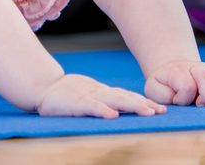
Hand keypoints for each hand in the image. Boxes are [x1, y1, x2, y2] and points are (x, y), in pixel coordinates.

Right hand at [37, 74, 165, 118]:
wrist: (42, 88)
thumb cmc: (66, 95)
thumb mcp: (88, 96)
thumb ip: (103, 101)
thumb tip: (122, 110)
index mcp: (102, 93)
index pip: (127, 96)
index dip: (144, 102)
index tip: (161, 109)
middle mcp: (99, 93)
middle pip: (126, 97)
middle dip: (144, 104)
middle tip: (162, 111)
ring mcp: (88, 97)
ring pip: (114, 100)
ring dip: (132, 106)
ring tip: (148, 112)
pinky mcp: (76, 103)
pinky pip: (91, 107)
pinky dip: (102, 110)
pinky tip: (113, 116)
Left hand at [145, 60, 204, 106]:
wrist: (172, 75)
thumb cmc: (162, 85)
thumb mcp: (154, 89)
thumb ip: (163, 95)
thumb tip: (181, 101)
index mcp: (177, 70)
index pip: (187, 87)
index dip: (183, 100)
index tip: (176, 100)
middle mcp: (195, 67)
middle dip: (204, 98)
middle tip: (195, 104)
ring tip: (196, 101)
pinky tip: (204, 100)